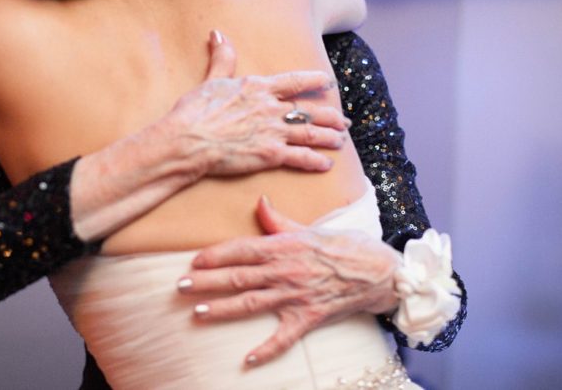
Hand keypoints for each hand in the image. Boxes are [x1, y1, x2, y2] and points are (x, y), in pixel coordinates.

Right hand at [165, 30, 349, 176]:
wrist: (189, 140)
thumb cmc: (196, 111)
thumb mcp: (211, 80)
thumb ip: (222, 58)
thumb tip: (218, 34)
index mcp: (259, 88)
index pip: (295, 81)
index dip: (314, 80)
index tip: (328, 82)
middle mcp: (271, 108)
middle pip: (310, 111)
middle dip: (330, 116)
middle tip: (344, 121)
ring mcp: (274, 132)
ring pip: (311, 134)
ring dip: (329, 138)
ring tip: (341, 141)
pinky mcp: (271, 155)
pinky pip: (300, 157)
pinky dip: (315, 161)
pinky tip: (326, 164)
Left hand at [179, 195, 401, 365]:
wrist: (381, 271)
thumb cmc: (347, 246)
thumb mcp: (311, 228)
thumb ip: (280, 221)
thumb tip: (259, 202)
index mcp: (285, 247)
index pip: (242, 249)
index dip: (215, 254)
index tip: (192, 260)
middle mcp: (286, 271)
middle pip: (239, 277)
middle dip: (207, 282)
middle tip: (180, 287)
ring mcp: (296, 296)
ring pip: (251, 303)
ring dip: (223, 310)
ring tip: (197, 314)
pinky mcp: (309, 317)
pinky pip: (284, 338)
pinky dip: (265, 350)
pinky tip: (246, 360)